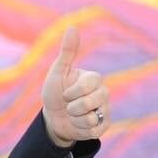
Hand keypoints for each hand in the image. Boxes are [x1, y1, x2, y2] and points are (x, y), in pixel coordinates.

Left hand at [41, 25, 110, 146]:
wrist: (53, 119)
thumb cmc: (55, 93)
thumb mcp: (58, 73)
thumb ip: (67, 52)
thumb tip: (72, 27)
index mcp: (94, 79)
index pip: (89, 84)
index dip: (72, 92)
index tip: (65, 93)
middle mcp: (103, 93)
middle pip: (91, 102)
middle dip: (73, 107)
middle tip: (69, 106)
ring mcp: (105, 110)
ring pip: (91, 118)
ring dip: (75, 119)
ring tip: (73, 115)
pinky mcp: (104, 126)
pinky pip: (93, 130)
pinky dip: (80, 129)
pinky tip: (78, 125)